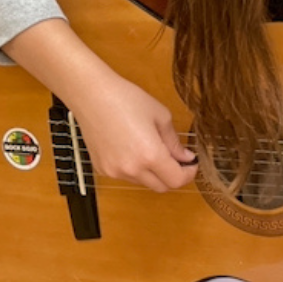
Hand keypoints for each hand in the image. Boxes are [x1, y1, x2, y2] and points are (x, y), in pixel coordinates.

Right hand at [71, 74, 198, 193]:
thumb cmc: (125, 99)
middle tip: (177, 159)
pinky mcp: (102, 169)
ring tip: (152, 149)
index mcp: (150, 155)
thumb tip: (185, 157)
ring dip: (154, 173)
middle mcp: (131, 168)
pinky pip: (126, 176)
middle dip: (173, 175)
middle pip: (162, 187)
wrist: (91, 94)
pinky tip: (133, 149)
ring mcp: (114, 171)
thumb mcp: (161, 116)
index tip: (191, 165)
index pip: (177, 181)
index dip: (189, 174)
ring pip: (144, 183)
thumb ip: (175, 142)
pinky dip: (135, 169)